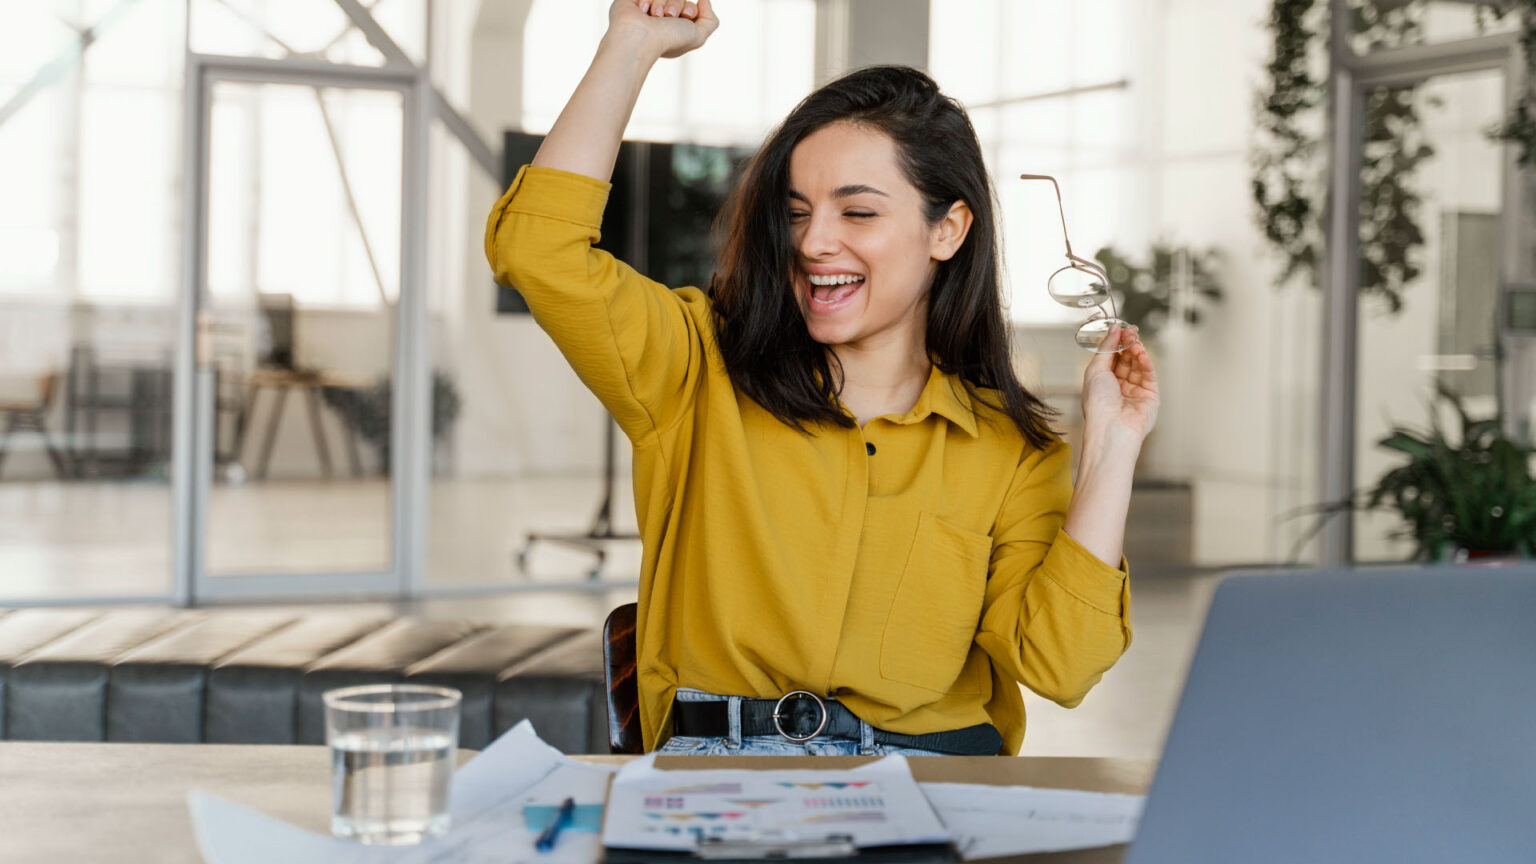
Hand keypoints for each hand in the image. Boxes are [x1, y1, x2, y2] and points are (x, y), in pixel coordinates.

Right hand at [609, 0, 718, 59]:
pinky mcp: (634, 1)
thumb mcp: (698, 36)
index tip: (685, 17)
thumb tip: (703, 0)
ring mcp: (647, 8)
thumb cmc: (669, 40)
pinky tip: (642, 11)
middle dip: (676, 5)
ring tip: (654, 16)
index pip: (690, 7)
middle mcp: (662, 19)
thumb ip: (710, 20)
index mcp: (676, 29)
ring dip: (661, 2)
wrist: (640, 36)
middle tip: (668, 16)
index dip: (690, 9)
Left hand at [1081, 325, 1159, 444]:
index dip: (1116, 342)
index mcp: (1102, 381)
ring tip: (1135, 342)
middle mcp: (1118, 386)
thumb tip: (1114, 329)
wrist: (1111, 427)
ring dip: (1137, 351)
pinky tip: (1142, 354)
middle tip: (1131, 332)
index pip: (1112, 357)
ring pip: (1138, 365)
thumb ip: (1106, 348)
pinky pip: (1149, 375)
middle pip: (1126, 359)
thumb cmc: (1098, 404)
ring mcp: (1135, 391)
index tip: (1121, 328)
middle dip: (1128, 344)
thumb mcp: (1096, 370)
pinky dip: (1146, 362)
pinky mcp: (1150, 396)